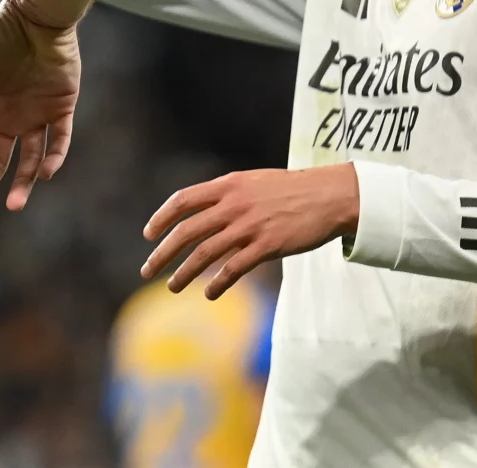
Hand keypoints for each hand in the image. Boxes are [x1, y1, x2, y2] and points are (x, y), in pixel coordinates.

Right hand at [0, 0, 80, 218]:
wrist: (38, 13)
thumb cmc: (2, 32)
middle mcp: (9, 118)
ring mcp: (36, 116)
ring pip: (30, 159)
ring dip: (22, 183)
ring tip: (14, 206)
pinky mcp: (62, 109)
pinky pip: (59, 140)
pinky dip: (54, 157)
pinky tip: (45, 173)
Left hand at [140, 165, 359, 298]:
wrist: (329, 195)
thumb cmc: (290, 189)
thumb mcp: (252, 181)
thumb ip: (226, 194)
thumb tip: (200, 211)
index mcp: (227, 185)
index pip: (182, 200)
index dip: (161, 218)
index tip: (148, 235)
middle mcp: (233, 205)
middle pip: (186, 231)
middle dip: (162, 253)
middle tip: (146, 271)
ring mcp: (249, 226)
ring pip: (205, 253)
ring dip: (184, 273)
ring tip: (172, 287)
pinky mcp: (267, 246)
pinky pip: (234, 268)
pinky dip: (217, 283)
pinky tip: (209, 294)